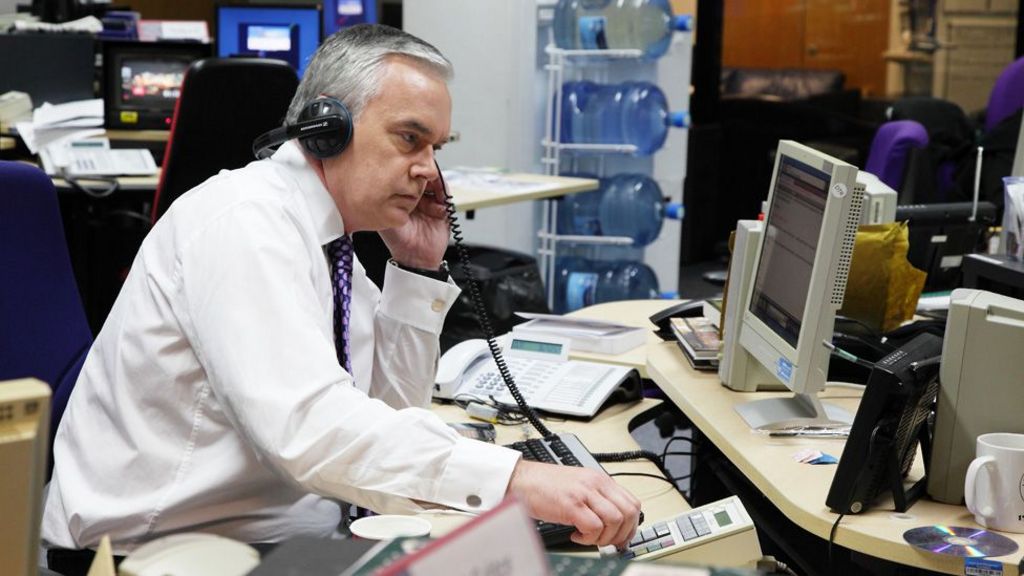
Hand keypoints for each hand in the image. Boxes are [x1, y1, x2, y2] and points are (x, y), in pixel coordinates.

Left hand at [379, 177, 448, 268]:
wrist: (417, 258)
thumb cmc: (399, 242)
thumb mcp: (387, 219)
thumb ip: (387, 201)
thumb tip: (385, 182)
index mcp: (401, 197)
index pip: (407, 176)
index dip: (410, 170)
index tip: (412, 170)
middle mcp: (416, 198)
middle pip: (423, 176)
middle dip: (426, 175)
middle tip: (425, 175)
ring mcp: (430, 202)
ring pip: (437, 184)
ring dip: (437, 186)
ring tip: (434, 193)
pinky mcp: (443, 210)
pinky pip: (447, 196)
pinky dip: (444, 198)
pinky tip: (438, 208)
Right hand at [506, 460, 640, 547]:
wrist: (520, 479)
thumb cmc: (544, 485)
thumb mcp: (578, 486)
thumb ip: (596, 499)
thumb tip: (612, 522)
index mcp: (599, 479)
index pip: (632, 503)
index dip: (631, 525)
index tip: (622, 537)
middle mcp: (596, 483)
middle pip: (629, 512)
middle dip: (622, 534)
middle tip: (606, 542)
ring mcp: (584, 493)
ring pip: (615, 520)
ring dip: (604, 537)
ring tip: (587, 538)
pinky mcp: (571, 504)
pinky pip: (594, 527)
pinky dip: (588, 538)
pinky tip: (575, 535)